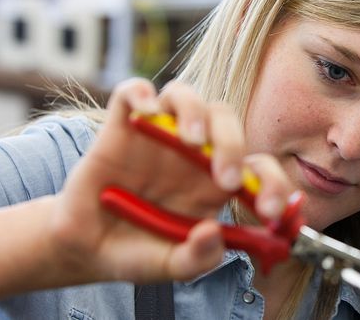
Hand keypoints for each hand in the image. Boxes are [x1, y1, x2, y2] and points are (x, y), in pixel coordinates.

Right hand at [48, 78, 294, 282]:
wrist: (85, 249)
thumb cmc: (137, 251)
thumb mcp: (169, 266)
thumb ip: (196, 259)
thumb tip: (213, 234)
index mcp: (216, 182)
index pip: (257, 168)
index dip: (273, 183)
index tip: (272, 210)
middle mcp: (192, 152)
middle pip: (224, 120)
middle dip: (233, 144)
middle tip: (226, 180)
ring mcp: (157, 136)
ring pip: (184, 95)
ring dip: (194, 111)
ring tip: (191, 141)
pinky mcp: (119, 128)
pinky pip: (131, 93)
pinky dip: (140, 92)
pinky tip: (146, 111)